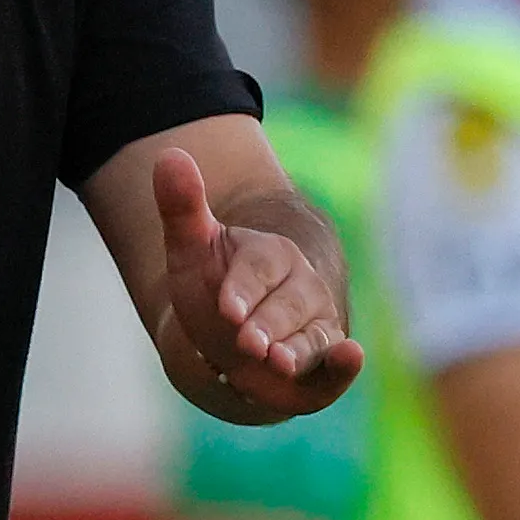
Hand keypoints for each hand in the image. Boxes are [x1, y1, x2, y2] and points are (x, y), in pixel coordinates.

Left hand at [155, 150, 363, 419]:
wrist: (229, 335)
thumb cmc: (214, 287)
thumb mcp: (191, 248)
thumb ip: (182, 206)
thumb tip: (168, 153)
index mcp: (270, 255)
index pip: (259, 267)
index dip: (243, 287)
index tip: (225, 308)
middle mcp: (300, 288)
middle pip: (287, 304)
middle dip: (267, 323)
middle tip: (247, 342)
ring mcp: (314, 325)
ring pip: (311, 335)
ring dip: (298, 349)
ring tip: (279, 362)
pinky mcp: (322, 362)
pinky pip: (337, 366)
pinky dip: (345, 363)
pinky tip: (351, 355)